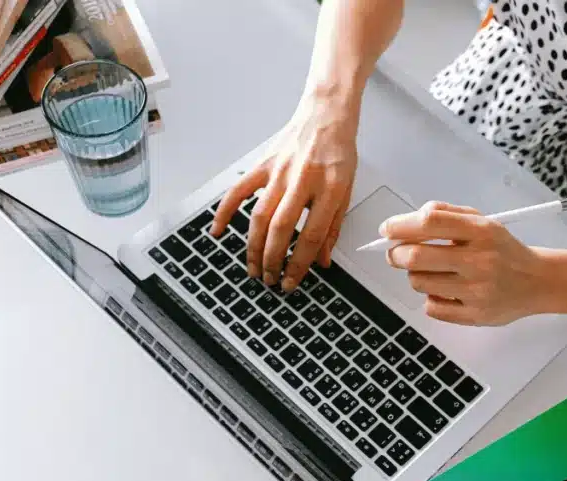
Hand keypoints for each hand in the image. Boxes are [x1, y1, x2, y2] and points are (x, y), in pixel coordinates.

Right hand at [211, 92, 357, 290]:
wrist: (326, 113)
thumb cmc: (338, 150)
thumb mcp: (347, 190)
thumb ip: (333, 226)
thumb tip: (322, 260)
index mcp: (330, 188)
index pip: (310, 236)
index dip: (299, 264)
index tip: (291, 281)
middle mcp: (304, 180)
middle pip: (281, 229)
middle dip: (273, 260)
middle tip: (270, 279)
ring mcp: (280, 172)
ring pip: (259, 216)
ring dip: (253, 246)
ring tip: (253, 267)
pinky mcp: (263, 164)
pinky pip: (239, 191)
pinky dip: (225, 212)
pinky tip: (219, 231)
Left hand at [383, 202, 550, 325]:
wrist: (536, 281)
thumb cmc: (501, 249)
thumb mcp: (482, 221)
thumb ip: (446, 214)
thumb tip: (409, 218)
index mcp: (481, 231)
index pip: (429, 223)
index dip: (400, 225)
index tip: (386, 230)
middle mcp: (479, 260)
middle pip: (416, 256)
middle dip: (395, 254)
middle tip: (394, 254)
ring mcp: (477, 290)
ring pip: (419, 282)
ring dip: (415, 275)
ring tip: (430, 271)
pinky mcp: (475, 315)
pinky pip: (432, 307)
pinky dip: (431, 298)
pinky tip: (445, 290)